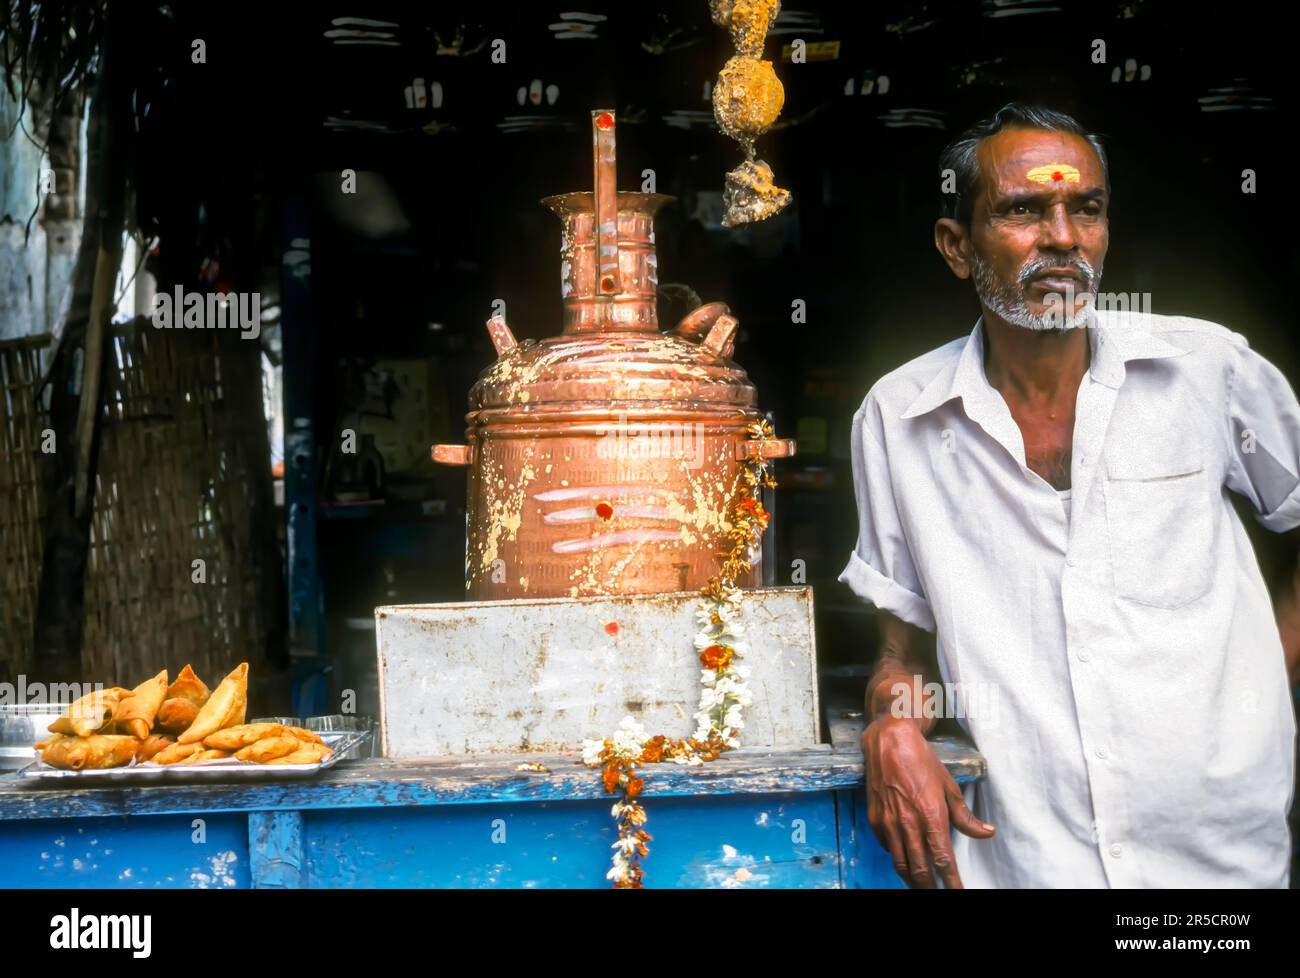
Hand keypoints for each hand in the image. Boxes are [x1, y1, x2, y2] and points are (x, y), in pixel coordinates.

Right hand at [861, 715, 994, 887]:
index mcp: (931, 815)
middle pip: (920, 869)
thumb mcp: (948, 785)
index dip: (951, 881)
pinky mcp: (875, 818)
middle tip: (938, 892)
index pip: (943, 859)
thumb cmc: (921, 760)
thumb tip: (986, 832)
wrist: (889, 741)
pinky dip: (897, 857)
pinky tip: (904, 859)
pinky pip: (887, 847)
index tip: (957, 891)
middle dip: (930, 886)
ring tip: (921, 885)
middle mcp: (908, 822)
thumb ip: (965, 815)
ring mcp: (889, 822)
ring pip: (900, 863)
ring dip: (912, 879)